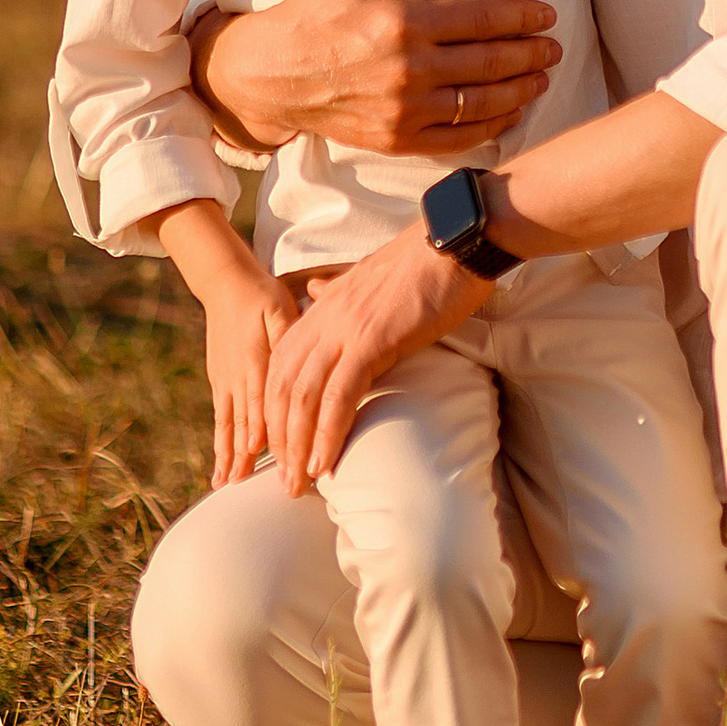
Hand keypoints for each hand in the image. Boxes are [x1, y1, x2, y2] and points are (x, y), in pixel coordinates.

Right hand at [190, 0, 561, 158]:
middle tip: (554, 48)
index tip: (546, 15)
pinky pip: (457, 139)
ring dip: (520, 91)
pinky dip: (490, 128)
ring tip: (541, 78)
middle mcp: (410, 71)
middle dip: (531, 54)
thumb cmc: (315, 8)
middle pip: (491, 63)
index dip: (522, 18)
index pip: (483, 20)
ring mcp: (404, 112)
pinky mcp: (396, 140)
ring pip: (481, 104)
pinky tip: (508, 114)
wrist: (273, 73)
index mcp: (404, 23)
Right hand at [195, 254, 304, 485]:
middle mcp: (238, 377)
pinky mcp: (220, 382)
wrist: (225, 286)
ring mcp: (226, 382)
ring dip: (230, 457)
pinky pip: (220, 420)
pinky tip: (221, 468)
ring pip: (229, 426)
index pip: (265, 403)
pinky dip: (221, 445)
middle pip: (246, 423)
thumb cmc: (262, 296)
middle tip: (256, 487)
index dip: (272, 432)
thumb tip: (301, 359)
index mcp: (256, 360)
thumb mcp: (280, 309)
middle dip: (251, 457)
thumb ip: (288, 335)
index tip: (279, 460)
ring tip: (229, 485)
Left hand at [263, 225, 489, 489]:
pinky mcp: (371, 340)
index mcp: (321, 308)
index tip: (278, 448)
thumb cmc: (422, 264)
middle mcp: (323, 319)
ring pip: (303, 397)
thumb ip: (335, 292)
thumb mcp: (366, 277)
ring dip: (297, 447)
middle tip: (284, 481)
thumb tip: (312, 290)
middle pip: (283, 388)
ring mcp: (344, 329)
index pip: (280, 368)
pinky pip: (339, 396)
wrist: (453, 241)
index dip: (273, 411)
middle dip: (279, 440)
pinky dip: (327, 433)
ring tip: (299, 484)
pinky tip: (324, 463)